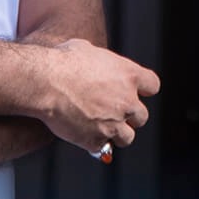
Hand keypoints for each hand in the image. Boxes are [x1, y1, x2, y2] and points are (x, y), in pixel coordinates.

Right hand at [35, 39, 160, 152]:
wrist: (45, 82)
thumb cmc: (62, 62)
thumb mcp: (87, 50)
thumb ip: (100, 62)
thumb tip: (95, 64)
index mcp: (129, 75)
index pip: (152, 85)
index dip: (143, 90)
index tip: (133, 92)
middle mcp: (127, 101)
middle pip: (142, 116)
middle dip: (130, 116)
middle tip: (114, 112)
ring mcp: (114, 123)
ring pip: (128, 137)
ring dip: (117, 134)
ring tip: (103, 129)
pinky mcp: (96, 140)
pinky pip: (102, 148)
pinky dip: (94, 144)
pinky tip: (83, 135)